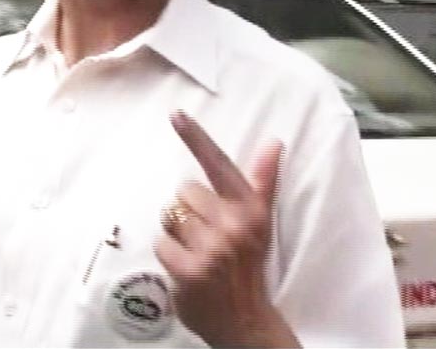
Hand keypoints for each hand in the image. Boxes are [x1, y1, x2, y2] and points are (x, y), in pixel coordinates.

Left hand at [154, 111, 297, 347]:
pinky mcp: (189, 271)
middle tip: (207, 235)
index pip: (219, 164)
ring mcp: (211, 249)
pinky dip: (168, 253)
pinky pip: (161, 242)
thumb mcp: (261, 223)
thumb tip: (273, 142)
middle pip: (185, 191)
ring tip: (197, 250)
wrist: (246, 320)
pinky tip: (186, 265)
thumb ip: (262, 181)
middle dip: (190, 210)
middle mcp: (233, 226)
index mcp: (250, 209)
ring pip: (170, 215)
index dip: (197, 137)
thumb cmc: (249, 265)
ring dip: (177, 231)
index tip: (177, 114)